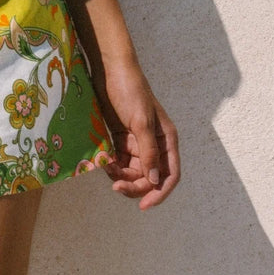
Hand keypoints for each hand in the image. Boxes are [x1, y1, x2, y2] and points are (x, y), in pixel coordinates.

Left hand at [100, 60, 179, 209]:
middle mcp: (154, 143)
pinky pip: (119, 160)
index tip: (144, 205)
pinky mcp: (120, 137)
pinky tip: (103, 161)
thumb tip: (154, 179)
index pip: (170, 175)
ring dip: (121, 176)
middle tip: (115, 186)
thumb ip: (148, 151)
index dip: (159, 192)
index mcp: (166, 139)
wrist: (109, 69)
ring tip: (108, 168)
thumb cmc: (130, 90)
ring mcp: (137, 141)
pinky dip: (112, 165)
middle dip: (134, 185)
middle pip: (149, 176)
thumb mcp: (141, 121)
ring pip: (132, 171)